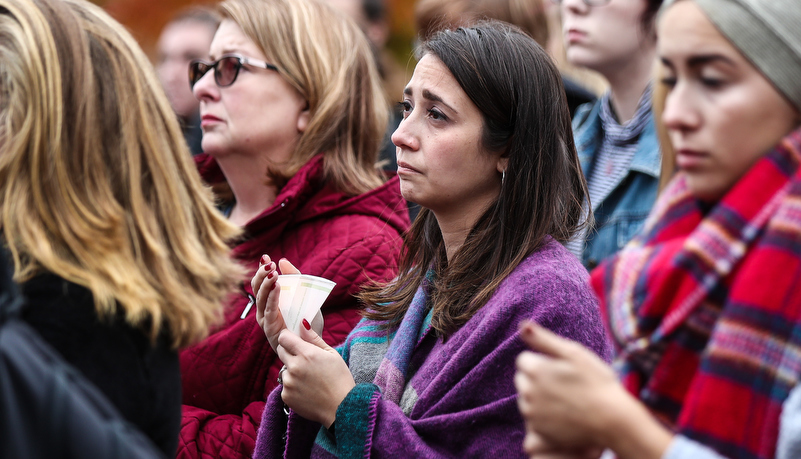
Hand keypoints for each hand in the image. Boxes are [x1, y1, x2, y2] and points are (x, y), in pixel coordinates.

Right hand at [252, 255, 299, 350]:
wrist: (313, 344)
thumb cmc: (305, 321)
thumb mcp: (303, 295)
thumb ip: (295, 278)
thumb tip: (282, 260)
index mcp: (269, 301)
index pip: (260, 282)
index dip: (261, 269)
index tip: (264, 257)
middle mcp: (264, 309)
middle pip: (257, 288)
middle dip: (261, 274)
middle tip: (268, 263)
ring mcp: (265, 319)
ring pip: (261, 298)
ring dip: (265, 284)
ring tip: (272, 272)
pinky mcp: (270, 328)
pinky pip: (269, 310)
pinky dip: (272, 297)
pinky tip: (276, 285)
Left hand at [276, 321, 354, 427]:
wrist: (341, 408)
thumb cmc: (340, 379)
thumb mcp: (331, 354)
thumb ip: (314, 338)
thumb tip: (302, 323)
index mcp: (306, 354)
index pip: (284, 337)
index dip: (289, 337)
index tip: (294, 341)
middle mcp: (294, 367)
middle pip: (280, 351)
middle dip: (289, 352)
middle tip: (305, 360)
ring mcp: (288, 383)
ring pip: (283, 369)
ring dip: (292, 371)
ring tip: (309, 379)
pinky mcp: (286, 396)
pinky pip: (284, 386)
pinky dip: (293, 386)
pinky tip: (307, 390)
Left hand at [514, 321, 671, 458]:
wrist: (613, 421)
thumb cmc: (597, 383)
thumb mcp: (573, 353)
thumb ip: (543, 339)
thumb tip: (522, 325)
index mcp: (535, 370)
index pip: (524, 360)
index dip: (543, 362)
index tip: (562, 369)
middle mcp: (528, 392)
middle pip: (523, 380)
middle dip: (537, 380)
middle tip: (565, 385)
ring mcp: (532, 414)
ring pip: (527, 401)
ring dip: (539, 399)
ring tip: (567, 402)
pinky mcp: (538, 433)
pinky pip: (533, 422)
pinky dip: (542, 420)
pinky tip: (563, 417)